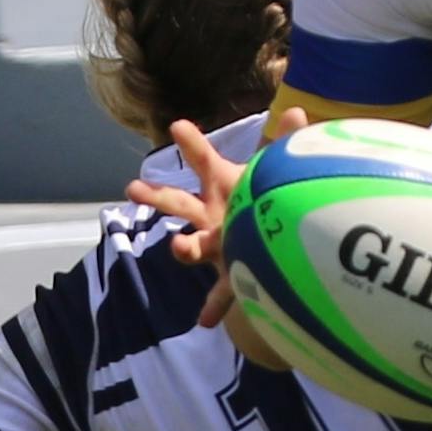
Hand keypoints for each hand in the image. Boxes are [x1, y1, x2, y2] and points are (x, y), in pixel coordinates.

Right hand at [124, 109, 302, 361]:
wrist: (272, 239)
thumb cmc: (266, 199)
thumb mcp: (276, 172)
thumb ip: (285, 144)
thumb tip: (298, 110)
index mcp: (221, 186)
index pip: (203, 160)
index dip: (192, 144)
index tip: (178, 125)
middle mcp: (210, 214)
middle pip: (179, 203)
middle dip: (157, 196)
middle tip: (133, 188)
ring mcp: (215, 245)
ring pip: (191, 246)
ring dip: (182, 246)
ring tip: (178, 247)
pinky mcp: (231, 274)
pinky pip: (220, 292)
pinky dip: (213, 305)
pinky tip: (204, 320)